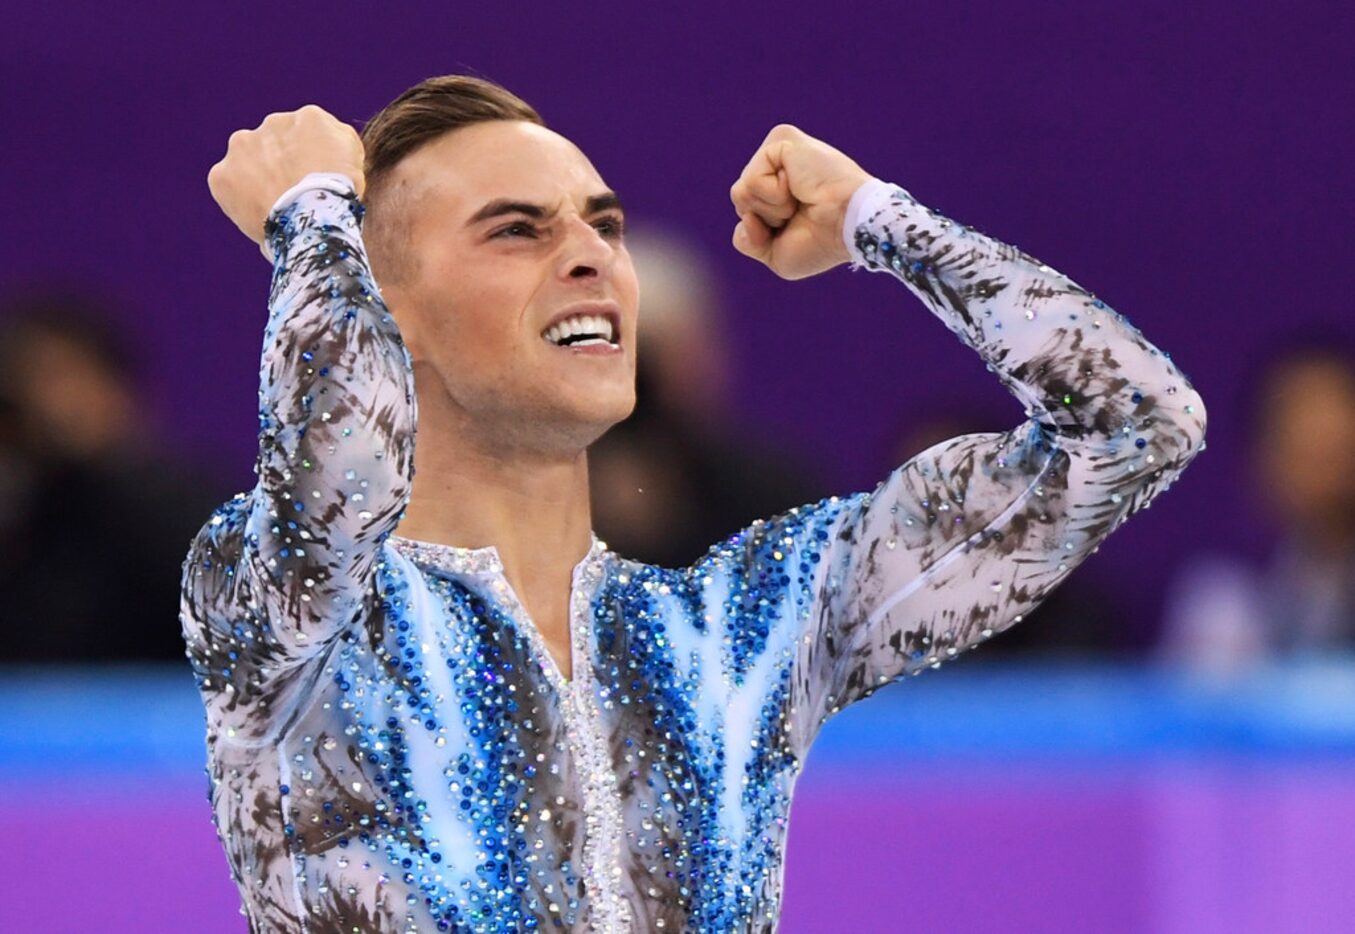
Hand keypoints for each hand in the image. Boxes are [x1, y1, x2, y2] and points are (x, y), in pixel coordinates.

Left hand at [207, 104, 365, 245]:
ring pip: (249, 161)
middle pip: (276, 144)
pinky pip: (230, 186)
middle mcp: (273, 122)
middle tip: (294, 195)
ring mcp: (243, 146)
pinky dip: (240, 199)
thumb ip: (339, 146)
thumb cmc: (340, 197)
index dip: (312, 161)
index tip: (315, 181)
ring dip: (258, 178)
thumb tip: (325, 149)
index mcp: (311, 118)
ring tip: (275, 207)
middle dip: (281, 165)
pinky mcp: (221, 174)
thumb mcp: (355, 164)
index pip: (309, 137)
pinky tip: (260, 215)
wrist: (312, 221)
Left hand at [729, 124, 871, 279]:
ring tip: (801, 199)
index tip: (799, 225)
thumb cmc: (823, 242)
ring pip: (740, 191)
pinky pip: (751, 180)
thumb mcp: (775, 255)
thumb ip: (747, 241)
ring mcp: (778, 148)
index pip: (744, 210)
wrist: (850, 226)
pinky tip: (800, 188)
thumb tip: (745, 215)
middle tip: (801, 212)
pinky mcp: (782, 138)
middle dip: (765, 218)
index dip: (762, 231)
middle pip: (739, 199)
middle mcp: (776, 164)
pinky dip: (773, 195)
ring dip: (771, 208)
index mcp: (777, 186)